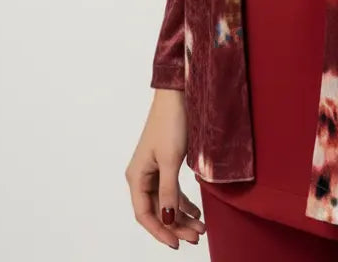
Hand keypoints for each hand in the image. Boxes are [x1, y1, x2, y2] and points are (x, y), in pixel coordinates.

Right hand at [125, 89, 206, 249]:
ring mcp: (154, 169)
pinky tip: (196, 211)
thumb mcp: (171, 160)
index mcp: (136, 176)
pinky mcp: (166, 163)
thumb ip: (168, 192)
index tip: (177, 243)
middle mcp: (142, 176)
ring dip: (182, 216)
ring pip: (166, 202)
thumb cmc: (171, 122)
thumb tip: (167, 220)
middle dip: (176, 226)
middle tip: (197, 236)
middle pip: (157, 211)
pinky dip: (183, 202)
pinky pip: (172, 190)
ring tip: (201, 227)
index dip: (160, 231)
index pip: (145, 214)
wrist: (178, 93)